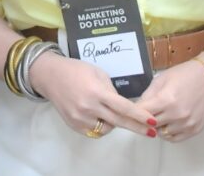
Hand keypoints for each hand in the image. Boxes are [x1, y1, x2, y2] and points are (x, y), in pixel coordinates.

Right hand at [29, 53, 156, 138]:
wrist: (50, 76)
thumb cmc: (77, 70)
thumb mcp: (98, 73)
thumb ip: (111, 91)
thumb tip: (123, 106)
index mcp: (97, 92)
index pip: (123, 107)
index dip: (139, 116)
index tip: (152, 122)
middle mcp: (89, 107)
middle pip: (118, 122)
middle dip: (137, 127)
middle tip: (152, 132)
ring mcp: (80, 118)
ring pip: (107, 128)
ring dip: (115, 122)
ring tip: (111, 111)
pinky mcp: (74, 125)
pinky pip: (95, 130)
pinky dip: (101, 125)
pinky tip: (100, 115)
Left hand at [135, 59, 203, 141]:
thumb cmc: (184, 75)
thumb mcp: (161, 79)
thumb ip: (147, 95)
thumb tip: (137, 108)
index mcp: (166, 100)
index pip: (142, 113)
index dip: (135, 111)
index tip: (133, 110)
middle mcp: (177, 114)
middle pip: (150, 125)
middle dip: (146, 118)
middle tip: (148, 111)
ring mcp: (187, 124)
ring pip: (161, 133)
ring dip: (158, 126)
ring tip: (161, 115)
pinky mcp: (194, 130)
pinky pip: (174, 138)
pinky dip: (168, 133)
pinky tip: (169, 123)